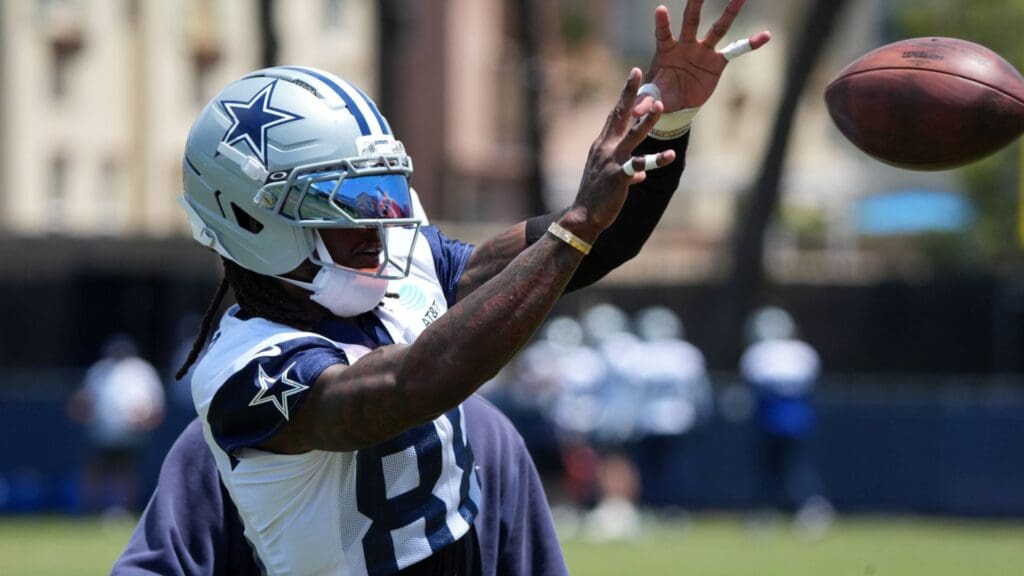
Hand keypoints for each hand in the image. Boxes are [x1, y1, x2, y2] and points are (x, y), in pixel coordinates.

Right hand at [564, 69, 676, 240]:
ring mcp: (611, 161)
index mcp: (602, 145)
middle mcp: (605, 148)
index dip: (625, 95)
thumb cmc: (596, 197)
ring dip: (646, 121)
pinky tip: (671, 155)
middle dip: (629, 93)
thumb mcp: (609, 178)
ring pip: (632, 136)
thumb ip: (627, 171)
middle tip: (636, 72)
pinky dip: (656, 160)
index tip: (633, 76)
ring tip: (660, 107)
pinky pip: (640, 165)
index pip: (614, 115)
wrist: (583, 216)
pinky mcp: (618, 177)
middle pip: (619, 115)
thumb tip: (641, 174)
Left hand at [636, 1, 770, 114]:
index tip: (660, 9)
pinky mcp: (717, 62)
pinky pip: (735, 51)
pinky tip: (765, 35)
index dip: (662, 23)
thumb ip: (646, 100)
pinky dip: (750, 44)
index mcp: (666, 51)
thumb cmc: (661, 95)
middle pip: (691, 21)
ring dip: (730, 13)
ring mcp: (703, 51)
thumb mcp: (652, 97)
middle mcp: (686, 45)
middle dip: (696, 4)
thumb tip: (635, 111)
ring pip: (718, 28)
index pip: (663, 34)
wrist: (677, 105)